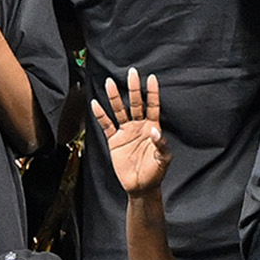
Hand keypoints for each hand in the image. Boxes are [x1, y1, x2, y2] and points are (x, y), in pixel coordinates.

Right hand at [95, 73, 172, 194]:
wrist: (140, 187)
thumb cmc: (155, 173)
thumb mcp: (163, 160)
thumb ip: (161, 145)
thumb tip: (155, 131)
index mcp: (152, 127)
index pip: (153, 106)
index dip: (152, 93)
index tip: (151, 78)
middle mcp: (138, 126)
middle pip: (135, 103)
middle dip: (133, 88)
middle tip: (131, 73)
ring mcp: (126, 132)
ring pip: (119, 110)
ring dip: (115, 98)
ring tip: (109, 83)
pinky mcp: (114, 140)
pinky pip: (106, 125)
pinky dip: (101, 115)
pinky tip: (96, 104)